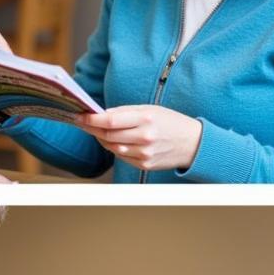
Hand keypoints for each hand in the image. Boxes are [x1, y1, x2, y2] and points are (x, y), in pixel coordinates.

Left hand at [78, 105, 202, 171]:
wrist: (193, 144)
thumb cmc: (170, 122)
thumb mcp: (150, 109)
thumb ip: (125, 112)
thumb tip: (100, 114)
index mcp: (146, 119)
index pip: (110, 121)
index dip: (91, 119)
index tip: (80, 115)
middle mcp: (145, 138)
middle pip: (108, 135)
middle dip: (92, 128)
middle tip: (82, 122)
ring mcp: (144, 154)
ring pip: (111, 147)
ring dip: (100, 138)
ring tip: (96, 130)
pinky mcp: (144, 164)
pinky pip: (120, 156)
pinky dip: (113, 148)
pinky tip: (111, 140)